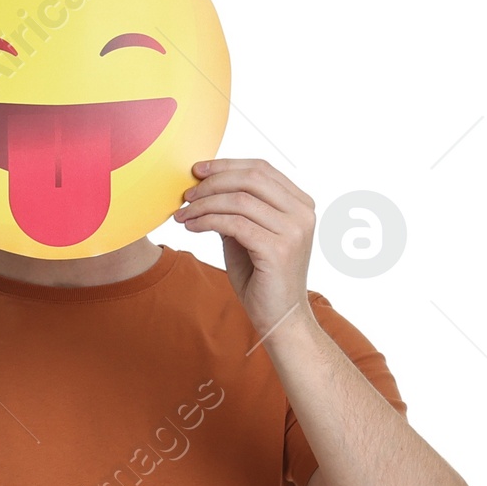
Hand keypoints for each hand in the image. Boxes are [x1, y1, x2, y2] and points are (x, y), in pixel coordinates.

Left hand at [174, 158, 315, 345]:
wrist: (280, 320)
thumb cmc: (263, 280)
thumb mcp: (248, 237)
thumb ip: (237, 210)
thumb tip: (207, 186)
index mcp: (300, 204)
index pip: (261, 169)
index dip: (226, 165)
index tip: (198, 170)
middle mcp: (302, 213)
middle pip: (251, 178)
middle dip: (213, 182)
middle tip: (186, 194)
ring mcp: (293, 231)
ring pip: (240, 200)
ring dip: (205, 204)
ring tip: (184, 215)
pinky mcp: (278, 250)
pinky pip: (234, 224)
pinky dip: (208, 222)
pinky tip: (193, 228)